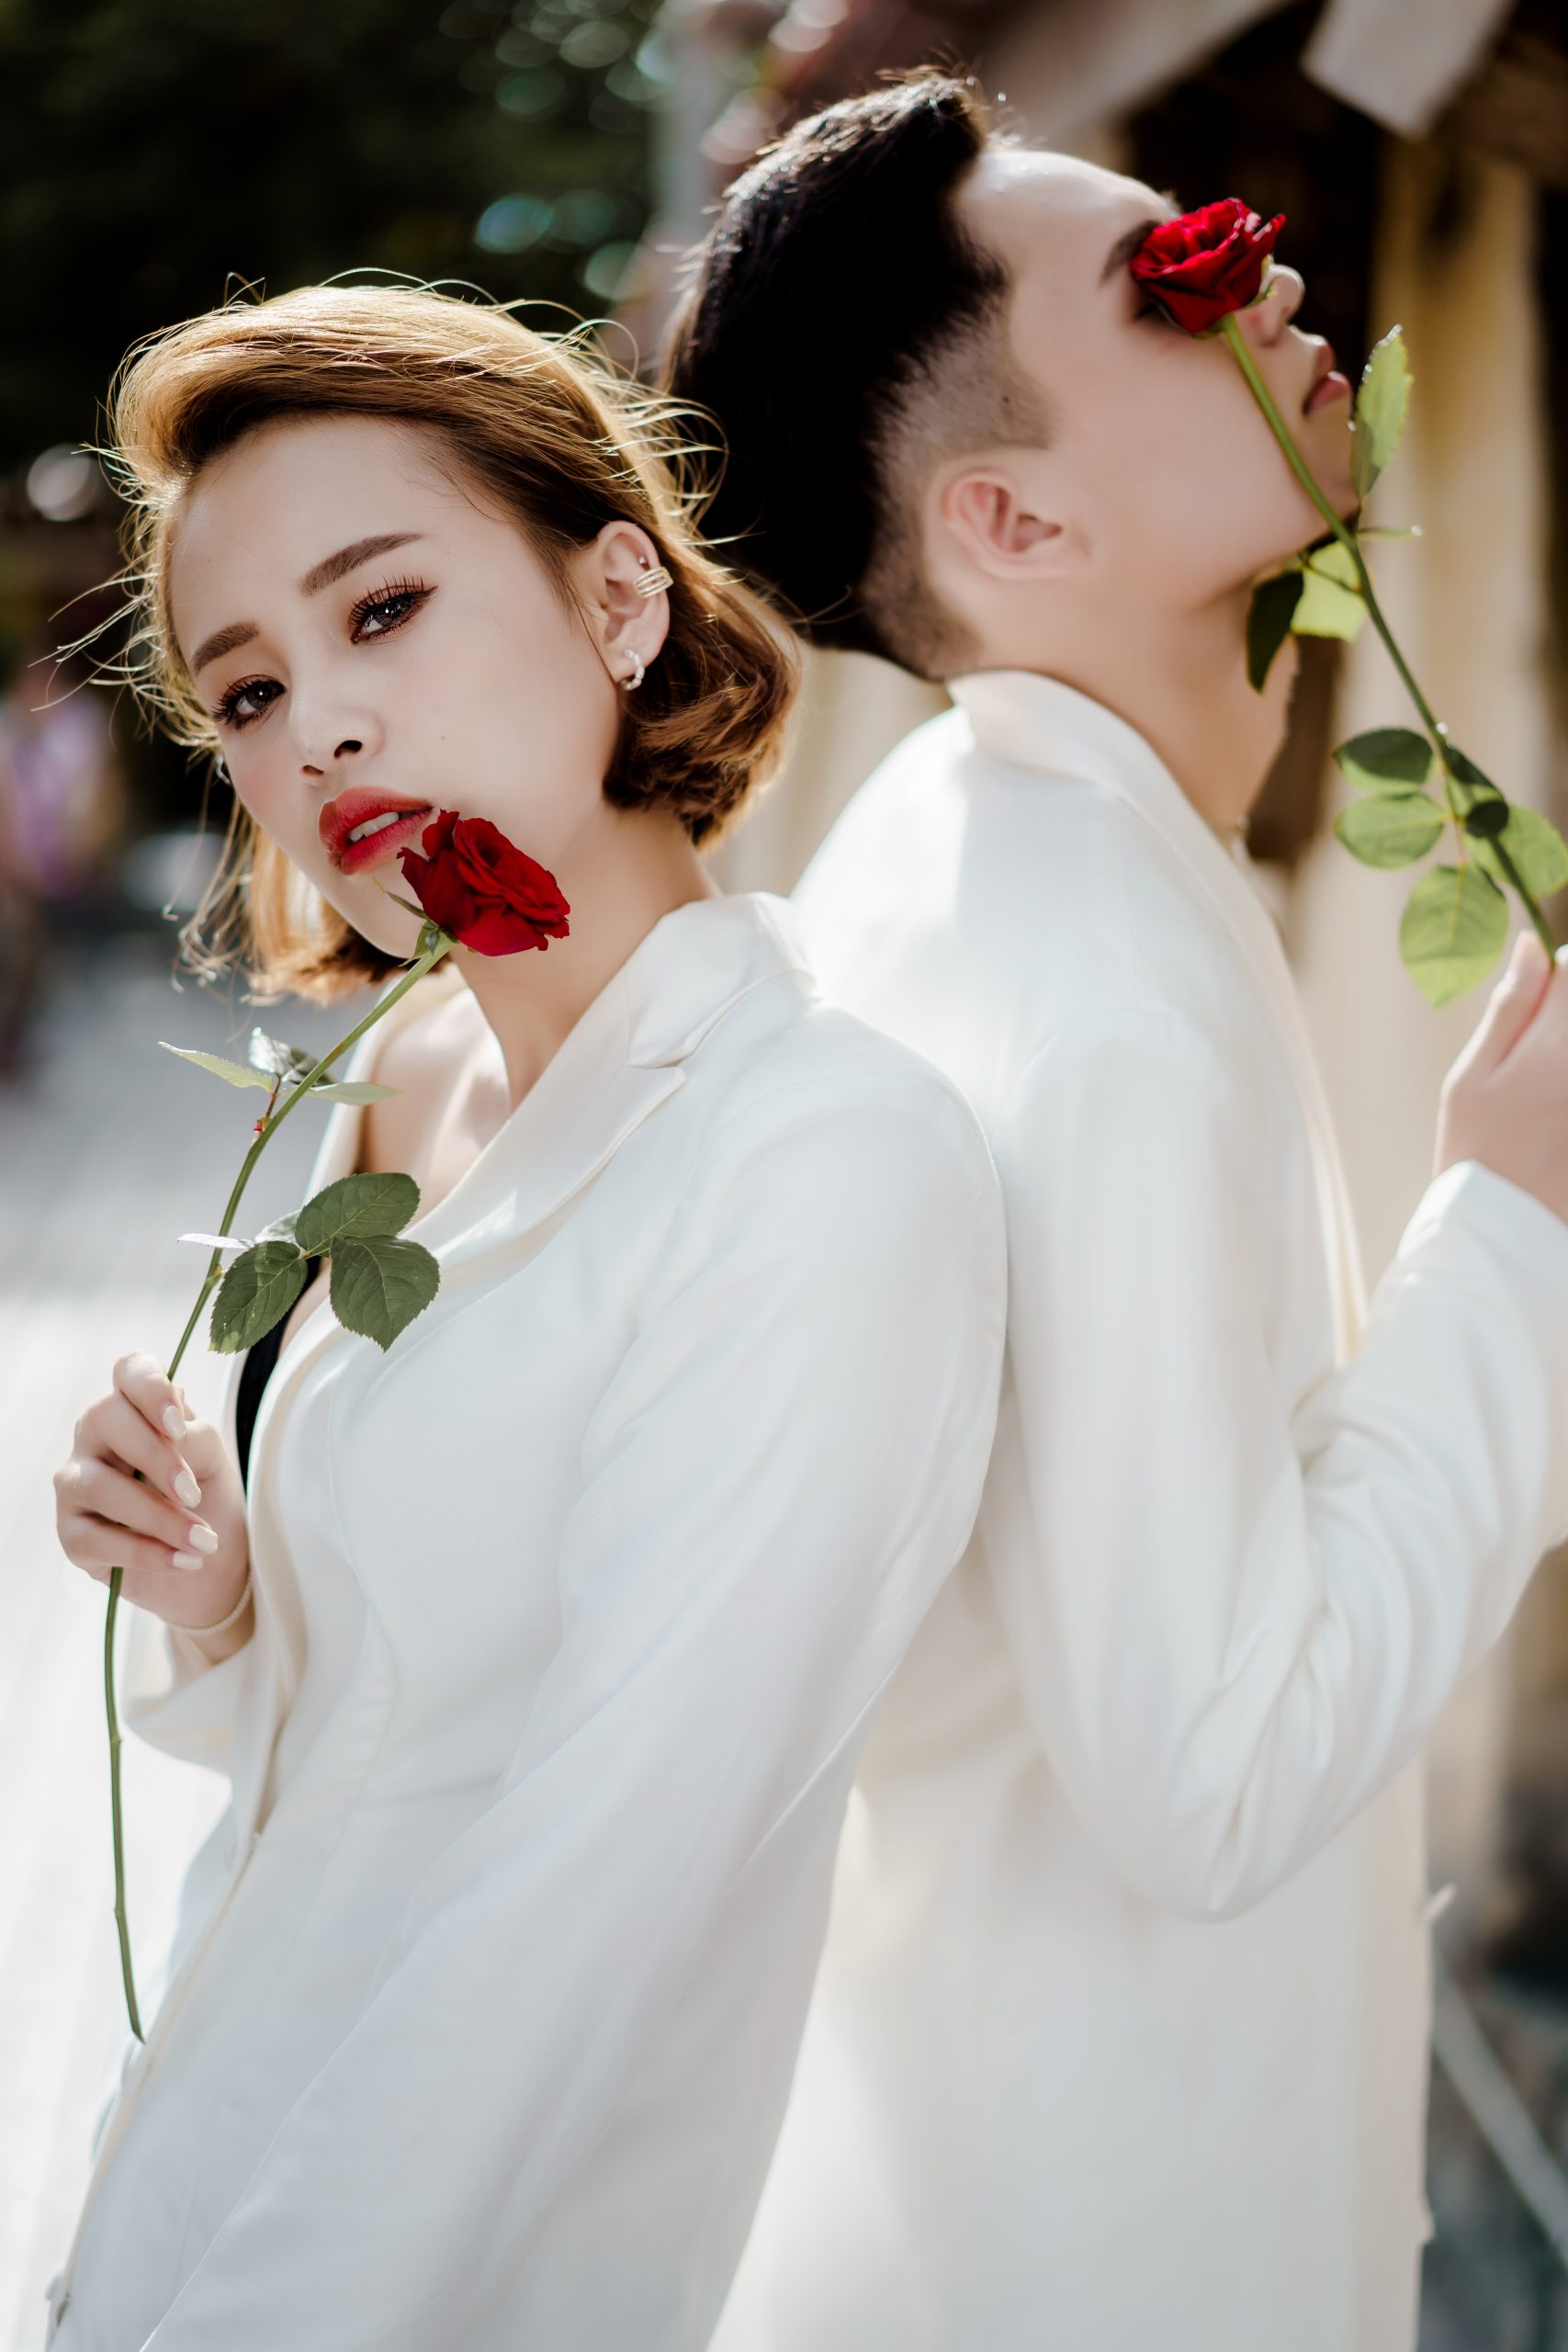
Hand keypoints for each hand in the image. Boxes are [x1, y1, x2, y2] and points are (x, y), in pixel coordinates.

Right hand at [54, 1352, 249, 1636]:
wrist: (212, 1563)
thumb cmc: (208, 1500)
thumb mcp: (215, 1464)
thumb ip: (197, 1440)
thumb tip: (173, 1436)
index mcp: (136, 1407)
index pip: (130, 1371)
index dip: (150, 1389)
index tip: (178, 1424)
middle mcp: (96, 1436)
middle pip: (104, 1417)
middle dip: (155, 1457)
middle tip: (194, 1494)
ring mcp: (77, 1483)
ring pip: (100, 1486)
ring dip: (158, 1516)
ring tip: (203, 1540)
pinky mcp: (71, 1533)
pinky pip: (97, 1539)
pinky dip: (146, 1552)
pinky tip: (183, 1560)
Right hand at [1436, 933, 1567, 1221]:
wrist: (1500, 1233)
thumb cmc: (1474, 1151)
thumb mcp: (1470, 1077)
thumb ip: (1508, 1008)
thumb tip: (1533, 946)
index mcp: (1552, 1047)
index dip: (1558, 972)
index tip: (1542, 997)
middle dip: (1560, 1018)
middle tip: (1538, 1054)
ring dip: (1560, 1051)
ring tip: (1540, 1092)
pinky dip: (1562, 1089)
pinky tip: (1548, 1112)